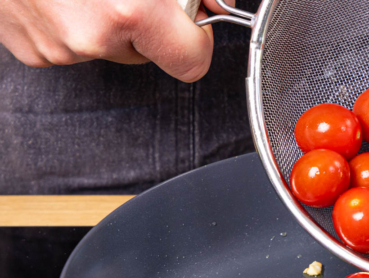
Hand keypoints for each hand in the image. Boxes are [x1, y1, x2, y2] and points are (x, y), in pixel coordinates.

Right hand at [0, 0, 232, 81]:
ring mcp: (56, 47)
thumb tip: (219, 2)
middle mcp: (91, 37)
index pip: (192, 62)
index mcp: (126, 12)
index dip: (196, 37)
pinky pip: (72, 43)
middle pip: (149, 54)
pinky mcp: (30, 50)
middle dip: (148, 22)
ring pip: (109, 46)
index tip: (191, 19)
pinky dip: (72, 19)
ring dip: (107, 19)